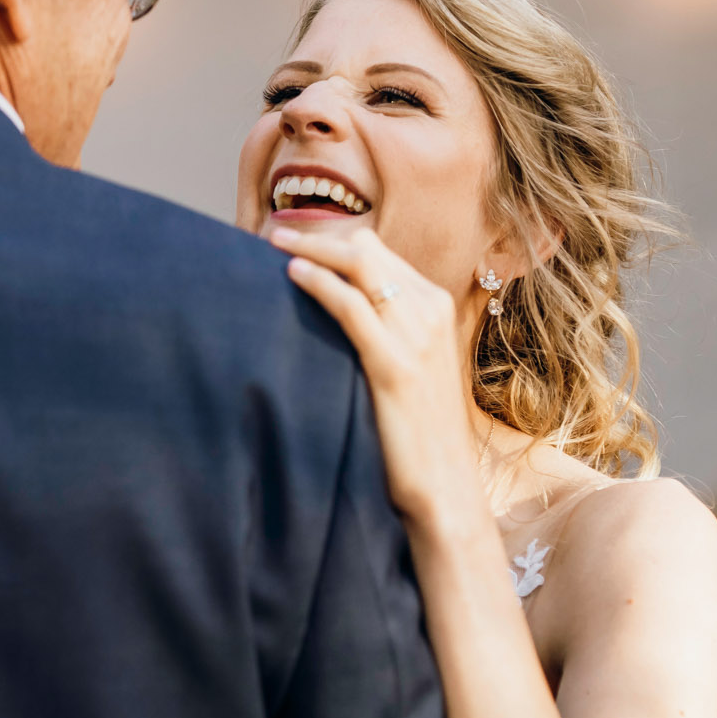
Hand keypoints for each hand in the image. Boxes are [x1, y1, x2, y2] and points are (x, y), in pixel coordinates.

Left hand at [271, 226, 488, 535]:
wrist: (446, 486)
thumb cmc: (420, 433)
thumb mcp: (413, 368)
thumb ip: (388, 333)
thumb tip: (342, 312)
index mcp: (436, 306)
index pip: (378, 254)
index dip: (333, 240)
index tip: (293, 237)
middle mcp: (431, 311)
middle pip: (366, 250)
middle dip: (316, 235)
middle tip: (272, 231)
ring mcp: (417, 335)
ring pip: (358, 266)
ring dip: (310, 248)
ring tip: (271, 242)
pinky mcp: (396, 365)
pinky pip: (351, 307)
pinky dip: (319, 283)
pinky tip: (291, 274)